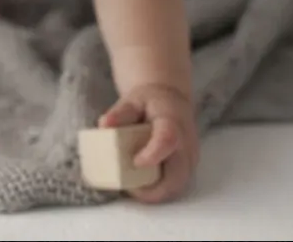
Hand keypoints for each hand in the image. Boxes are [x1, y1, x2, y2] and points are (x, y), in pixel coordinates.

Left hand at [99, 83, 198, 202]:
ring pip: (175, 188)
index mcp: (171, 122)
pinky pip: (174, 188)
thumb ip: (119, 113)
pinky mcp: (187, 170)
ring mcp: (189, 160)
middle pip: (176, 176)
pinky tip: (141, 183)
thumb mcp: (133, 100)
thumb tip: (103, 125)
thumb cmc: (150, 102)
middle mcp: (186, 144)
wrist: (171, 102)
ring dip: (153, 192)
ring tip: (131, 184)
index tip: (135, 162)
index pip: (167, 140)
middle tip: (127, 184)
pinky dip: (156, 190)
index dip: (152, 154)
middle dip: (150, 188)